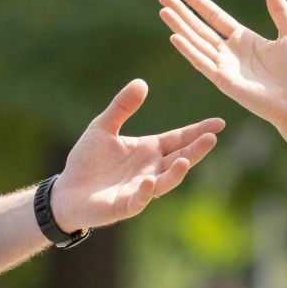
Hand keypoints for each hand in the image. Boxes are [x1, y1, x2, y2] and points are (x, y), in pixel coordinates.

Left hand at [53, 79, 224, 230]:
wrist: (66, 191)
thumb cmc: (87, 160)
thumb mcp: (103, 127)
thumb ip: (122, 107)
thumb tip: (142, 82)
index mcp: (149, 150)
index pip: (179, 139)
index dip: (198, 132)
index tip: (219, 123)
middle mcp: (151, 169)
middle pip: (179, 158)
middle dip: (195, 150)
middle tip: (211, 139)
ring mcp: (140, 189)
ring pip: (165, 181)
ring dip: (176, 173)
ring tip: (185, 161)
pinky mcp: (124, 205)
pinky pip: (138, 200)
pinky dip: (144, 192)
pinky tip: (148, 182)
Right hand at [158, 0, 286, 126]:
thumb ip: (279, 10)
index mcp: (244, 39)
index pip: (215, 17)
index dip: (199, 4)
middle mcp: (229, 51)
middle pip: (199, 27)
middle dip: (181, 12)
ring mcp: (224, 66)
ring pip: (196, 42)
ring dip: (179, 26)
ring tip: (163, 11)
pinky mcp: (223, 80)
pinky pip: (202, 63)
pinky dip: (188, 50)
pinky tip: (174, 37)